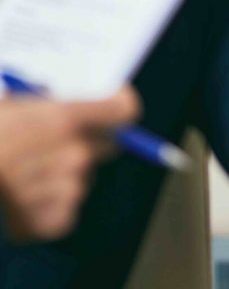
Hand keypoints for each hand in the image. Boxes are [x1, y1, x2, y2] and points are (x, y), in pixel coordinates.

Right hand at [0, 88, 138, 241]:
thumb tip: (79, 100)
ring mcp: (64, 191)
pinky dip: (50, 205)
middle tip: (58, 139)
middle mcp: (72, 155)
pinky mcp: (52, 222)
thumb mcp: (10, 102)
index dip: (119, 107)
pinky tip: (21, 197)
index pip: (123, 110)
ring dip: (65, 174)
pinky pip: (67, 209)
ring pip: (85, 177)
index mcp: (62, 120)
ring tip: (24, 170)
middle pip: (109, 145)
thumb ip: (50, 101)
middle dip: (90, 140)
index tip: (114, 106)